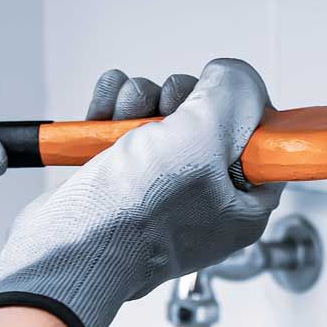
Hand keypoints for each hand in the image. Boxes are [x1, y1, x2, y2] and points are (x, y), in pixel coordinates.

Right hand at [0, 59, 282, 326]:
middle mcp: (207, 198)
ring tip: (122, 119)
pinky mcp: (121, 179)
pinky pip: (125, 126)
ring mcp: (161, 189)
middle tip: (164, 114)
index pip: (262, 140)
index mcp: (244, 203)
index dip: (239, 109)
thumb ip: (233, 95)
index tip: (216, 99)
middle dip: (178, 100)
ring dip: (139, 102)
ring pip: (162, 117)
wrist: (65, 251)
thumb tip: (232, 74)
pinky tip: (100, 115)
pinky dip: (111, 111)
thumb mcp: (204, 140)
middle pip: (208, 119)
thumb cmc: (136, 217)